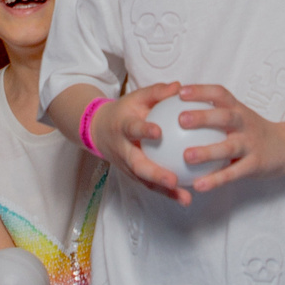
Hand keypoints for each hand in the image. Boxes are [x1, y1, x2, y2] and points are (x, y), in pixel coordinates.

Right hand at [97, 83, 191, 200]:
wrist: (98, 130)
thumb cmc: (124, 112)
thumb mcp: (136, 98)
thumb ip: (157, 92)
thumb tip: (179, 86)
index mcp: (122, 127)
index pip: (132, 129)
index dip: (143, 130)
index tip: (158, 132)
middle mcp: (123, 149)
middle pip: (137, 164)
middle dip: (155, 174)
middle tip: (173, 180)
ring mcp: (127, 166)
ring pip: (145, 181)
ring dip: (164, 191)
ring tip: (185, 198)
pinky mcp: (133, 175)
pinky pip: (150, 186)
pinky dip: (167, 194)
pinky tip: (186, 198)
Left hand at [179, 83, 284, 192]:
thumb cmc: (252, 131)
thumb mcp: (238, 116)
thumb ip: (215, 112)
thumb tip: (176, 108)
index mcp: (238, 109)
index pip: (220, 94)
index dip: (201, 91)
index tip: (180, 92)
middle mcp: (245, 124)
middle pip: (224, 117)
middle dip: (203, 116)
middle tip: (180, 119)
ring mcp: (251, 145)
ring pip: (228, 147)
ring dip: (207, 152)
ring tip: (186, 156)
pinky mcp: (255, 165)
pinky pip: (233, 174)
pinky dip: (215, 180)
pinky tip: (197, 185)